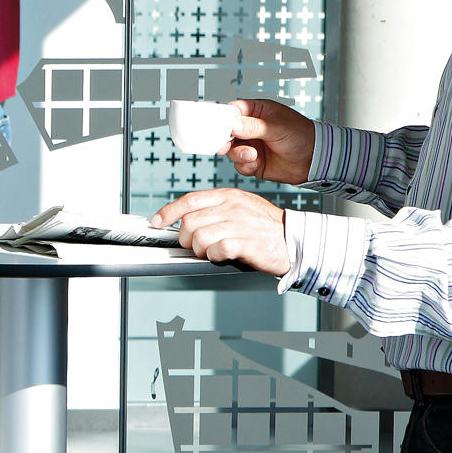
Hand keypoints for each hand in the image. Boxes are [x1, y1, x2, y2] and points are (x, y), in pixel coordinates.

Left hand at [153, 186, 292, 276]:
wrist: (294, 239)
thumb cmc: (265, 227)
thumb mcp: (241, 207)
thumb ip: (215, 209)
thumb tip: (185, 219)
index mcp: (229, 196)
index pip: (190, 199)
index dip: (168, 211)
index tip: (157, 221)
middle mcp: (232, 207)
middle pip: (189, 222)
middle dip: (186, 239)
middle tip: (195, 245)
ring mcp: (239, 224)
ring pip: (199, 237)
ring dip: (200, 250)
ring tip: (212, 252)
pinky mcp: (246, 243)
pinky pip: (217, 250)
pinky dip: (215, 256)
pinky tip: (223, 256)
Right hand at [222, 98, 315, 182]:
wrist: (314, 160)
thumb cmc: (301, 135)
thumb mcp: (278, 127)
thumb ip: (254, 126)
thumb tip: (233, 125)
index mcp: (257, 111)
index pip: (233, 111)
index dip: (224, 119)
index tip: (221, 128)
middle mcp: (251, 128)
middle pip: (226, 132)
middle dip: (225, 140)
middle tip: (225, 146)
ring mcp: (251, 145)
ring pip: (231, 150)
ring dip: (238, 154)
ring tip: (252, 156)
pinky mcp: (253, 162)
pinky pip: (239, 164)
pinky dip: (245, 165)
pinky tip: (256, 164)